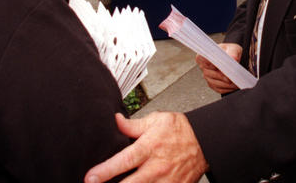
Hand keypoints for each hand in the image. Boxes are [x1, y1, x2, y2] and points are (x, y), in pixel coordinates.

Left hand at [84, 112, 208, 182]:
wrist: (205, 141)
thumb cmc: (180, 130)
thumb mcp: (156, 120)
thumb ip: (133, 125)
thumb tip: (115, 121)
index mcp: (150, 147)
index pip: (124, 161)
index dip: (105, 171)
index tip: (90, 178)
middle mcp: (157, 167)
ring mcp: (166, 181)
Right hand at [196, 43, 240, 93]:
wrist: (232, 58)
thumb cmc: (230, 52)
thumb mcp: (233, 48)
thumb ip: (233, 53)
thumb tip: (233, 58)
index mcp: (204, 55)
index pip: (202, 59)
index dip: (210, 64)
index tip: (219, 66)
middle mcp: (203, 67)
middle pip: (210, 73)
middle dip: (222, 76)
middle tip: (232, 76)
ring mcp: (207, 77)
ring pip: (215, 83)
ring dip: (227, 83)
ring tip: (237, 81)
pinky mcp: (213, 85)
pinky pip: (219, 89)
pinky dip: (228, 88)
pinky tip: (234, 85)